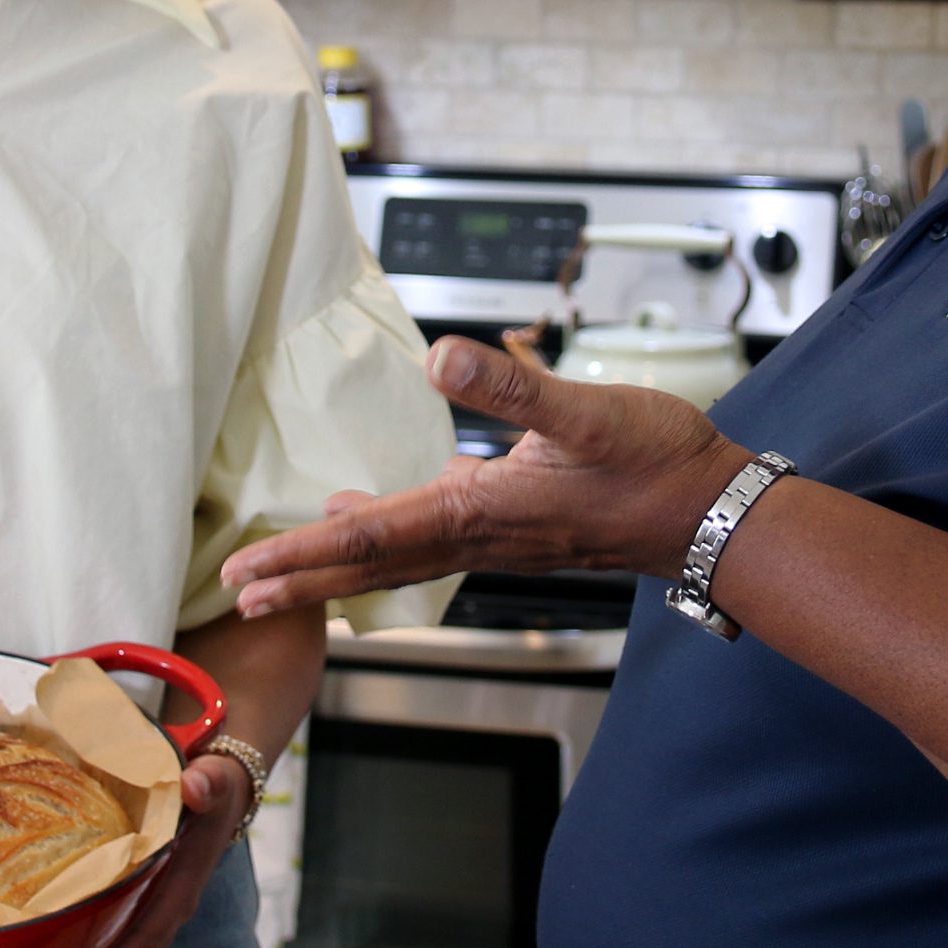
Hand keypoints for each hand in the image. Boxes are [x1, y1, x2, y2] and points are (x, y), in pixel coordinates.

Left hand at [55, 751, 251, 947]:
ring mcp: (166, 896)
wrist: (231, 787)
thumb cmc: (217, 785)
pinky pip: (131, 921)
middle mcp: (176, 898)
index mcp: (185, 883)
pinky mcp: (157, 887)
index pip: (149, 935)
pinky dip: (106, 934)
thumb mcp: (216, 780)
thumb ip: (207, 783)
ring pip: (132, 938)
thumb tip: (192, 786)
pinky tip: (76, 934)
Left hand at [223, 337, 755, 614]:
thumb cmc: (655, 463)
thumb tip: (439, 354)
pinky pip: (429, 545)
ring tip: (283, 574)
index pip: (373, 538)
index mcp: (480, 510)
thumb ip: (511, 384)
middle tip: (237, 594)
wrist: (710, 510)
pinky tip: (371, 517)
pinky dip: (385, 542)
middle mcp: (478, 535)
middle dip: (302, 578)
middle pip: (370, 564)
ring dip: (335, 569)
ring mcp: (496, 538)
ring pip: (397, 560)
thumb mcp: (585, 410)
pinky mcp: (515, 528)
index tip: (250, 571)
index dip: (306, 553)